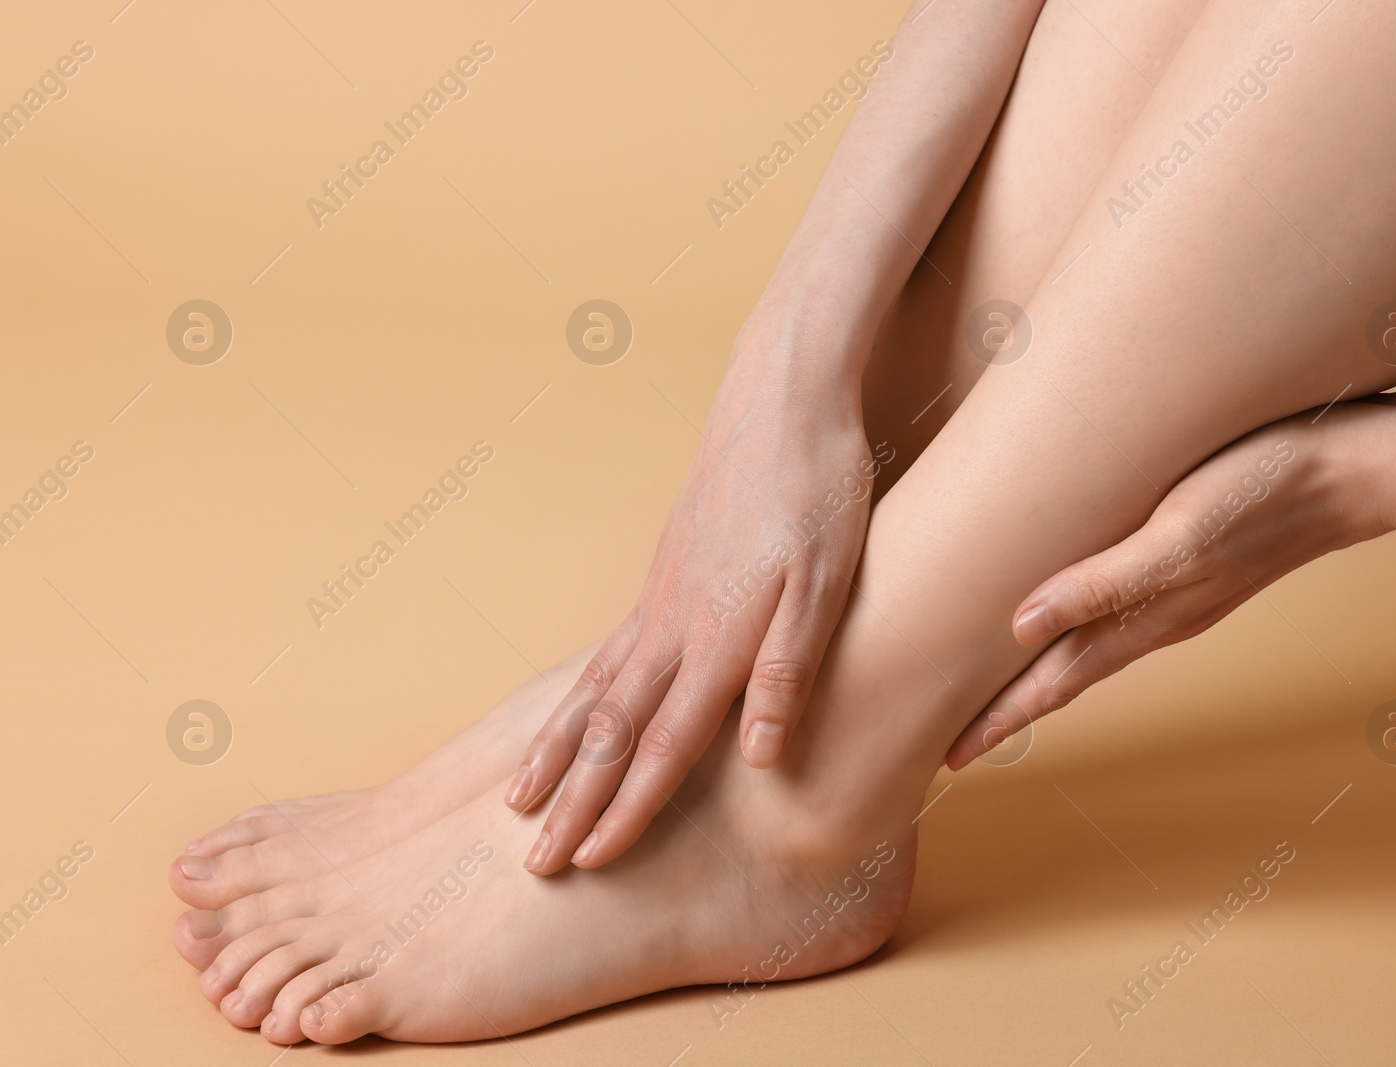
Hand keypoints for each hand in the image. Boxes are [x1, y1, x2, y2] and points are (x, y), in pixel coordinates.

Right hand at [509, 323, 891, 872]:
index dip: (628, 807)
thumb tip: (758, 757)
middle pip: (610, 730)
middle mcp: (673, 625)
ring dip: (557, 751)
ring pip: (593, 690)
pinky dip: (576, 695)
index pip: (662, 745)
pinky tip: (575, 709)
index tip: (590, 859)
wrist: (780, 398)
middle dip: (572, 800)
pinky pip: (607, 651)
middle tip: (534, 859)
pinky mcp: (664, 573)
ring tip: (520, 795)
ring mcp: (661, 597)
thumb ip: (788, 671)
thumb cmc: (818, 490)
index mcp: (716, 638)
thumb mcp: (829, 583)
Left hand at [946, 407, 1383, 769]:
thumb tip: (1020, 627)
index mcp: (1145, 620)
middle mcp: (1155, 616)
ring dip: (1040, 671)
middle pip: (1064, 674)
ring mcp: (1175, 591)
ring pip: (1089, 644)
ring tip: (997, 686)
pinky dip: (1076, 624)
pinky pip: (1115, 606)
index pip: (1053, 683)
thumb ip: (1102, 585)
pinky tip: (1067, 609)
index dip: (1001, 720)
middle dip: (1009, 708)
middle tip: (956, 740)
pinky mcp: (1188, 556)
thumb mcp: (1176, 538)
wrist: (1355, 467)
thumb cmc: (1262, 492)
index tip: (952, 758)